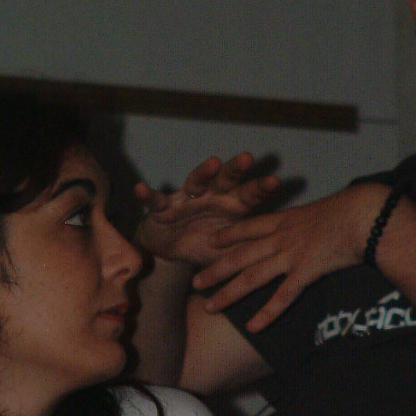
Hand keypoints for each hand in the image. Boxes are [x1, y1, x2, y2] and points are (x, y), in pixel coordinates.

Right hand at [134, 153, 279, 266]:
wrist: (167, 249)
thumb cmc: (202, 245)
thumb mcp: (228, 254)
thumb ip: (247, 253)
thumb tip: (274, 258)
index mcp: (230, 207)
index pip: (248, 195)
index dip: (260, 187)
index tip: (275, 181)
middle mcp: (211, 197)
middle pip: (225, 179)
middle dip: (235, 169)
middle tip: (247, 158)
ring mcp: (186, 199)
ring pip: (195, 182)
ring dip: (202, 172)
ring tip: (212, 162)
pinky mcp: (162, 207)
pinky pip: (154, 200)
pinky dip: (147, 195)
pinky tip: (140, 188)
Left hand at [192, 182, 387, 330]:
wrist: (365, 214)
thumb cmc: (355, 209)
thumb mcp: (326, 210)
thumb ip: (314, 222)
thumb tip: (317, 226)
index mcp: (286, 219)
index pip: (249, 226)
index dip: (229, 235)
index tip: (212, 242)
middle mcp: (282, 237)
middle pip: (240, 255)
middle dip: (216, 269)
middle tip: (195, 282)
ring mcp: (291, 255)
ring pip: (251, 277)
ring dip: (228, 293)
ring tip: (210, 307)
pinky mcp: (305, 272)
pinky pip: (282, 296)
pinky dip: (266, 313)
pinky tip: (252, 327)